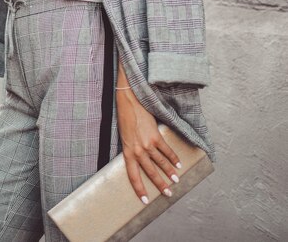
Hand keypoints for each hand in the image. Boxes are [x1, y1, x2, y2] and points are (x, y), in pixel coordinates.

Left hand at [116, 88, 182, 204]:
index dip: (139, 189)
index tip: (145, 200)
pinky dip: (174, 158)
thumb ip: (132, 149)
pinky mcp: (155, 137)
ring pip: (160, 163)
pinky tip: (179, 163)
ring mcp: (147, 144)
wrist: (129, 102)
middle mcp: (137, 151)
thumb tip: (140, 160)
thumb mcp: (125, 137)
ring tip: (176, 180)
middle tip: (167, 193)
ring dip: (170, 173)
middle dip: (160, 184)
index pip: (133, 175)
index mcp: (127, 152)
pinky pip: (167, 151)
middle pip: (150, 172)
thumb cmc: (125, 119)